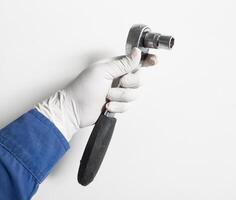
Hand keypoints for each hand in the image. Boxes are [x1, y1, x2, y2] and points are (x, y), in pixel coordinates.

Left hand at [36, 48, 156, 140]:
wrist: (74, 109)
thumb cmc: (83, 88)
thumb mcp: (103, 71)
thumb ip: (123, 63)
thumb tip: (137, 53)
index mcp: (115, 67)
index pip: (135, 61)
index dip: (146, 61)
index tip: (154, 61)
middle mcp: (118, 79)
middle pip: (138, 80)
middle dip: (129, 84)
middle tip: (118, 83)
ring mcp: (117, 93)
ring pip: (133, 95)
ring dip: (120, 97)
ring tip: (107, 97)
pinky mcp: (116, 105)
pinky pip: (127, 106)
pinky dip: (117, 107)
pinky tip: (107, 106)